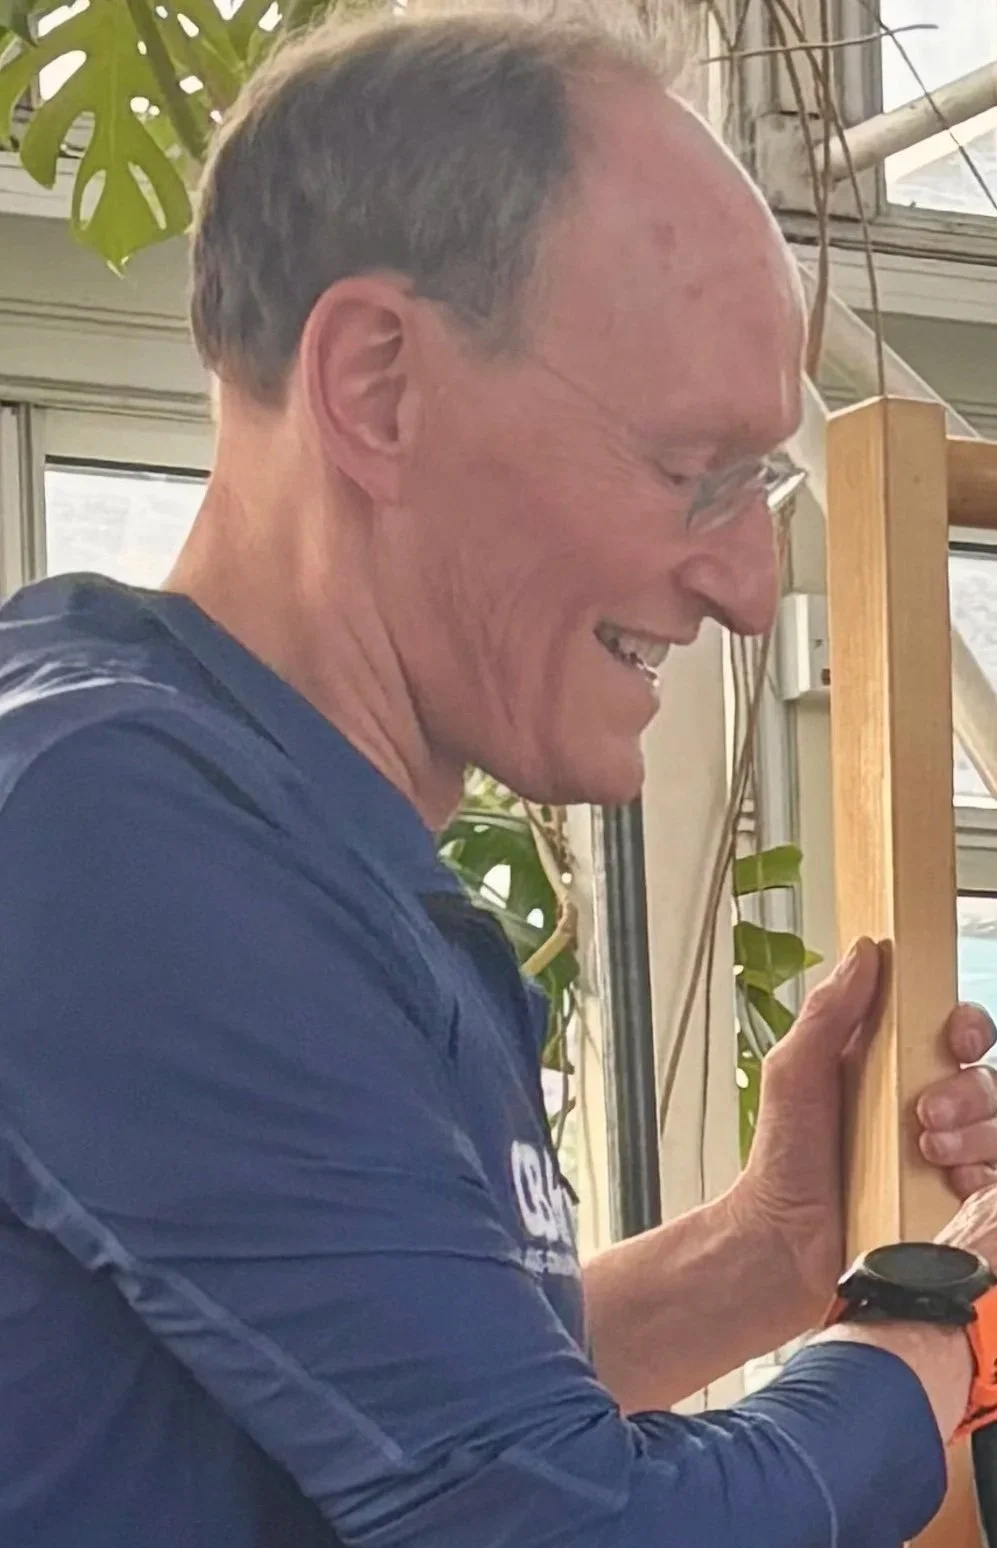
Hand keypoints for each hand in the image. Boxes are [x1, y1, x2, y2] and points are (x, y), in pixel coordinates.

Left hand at [732, 938, 996, 1333]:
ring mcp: (940, 1156)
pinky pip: (996, 1181)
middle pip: (985, 1079)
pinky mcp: (951, 1203)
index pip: (953, 1032)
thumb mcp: (794, 1072)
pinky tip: (948, 1184)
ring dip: (977, 1134)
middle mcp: (921, 1106)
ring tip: (928, 1153)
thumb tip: (864, 954)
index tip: (953, 1039)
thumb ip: (828, 1011)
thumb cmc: (783, 1160)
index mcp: (887, 1066)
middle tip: (927, 1115)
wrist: (786, 1244)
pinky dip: (982, 1179)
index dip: (967, 1028)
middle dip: (968, 1092)